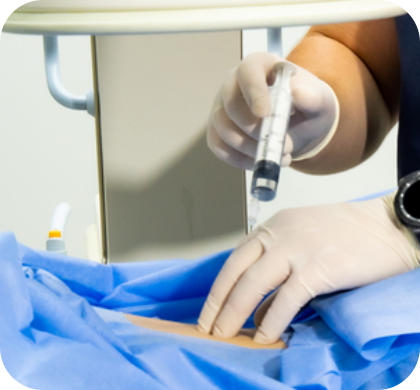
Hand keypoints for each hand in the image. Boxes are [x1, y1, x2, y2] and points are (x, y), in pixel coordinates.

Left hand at [198, 195, 419, 343]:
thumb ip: (277, 268)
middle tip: (207, 327)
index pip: (235, 258)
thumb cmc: (346, 233)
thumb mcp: (301, 239)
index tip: (210, 308)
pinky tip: (264, 336)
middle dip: (218, 303)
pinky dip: (272, 320)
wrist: (385, 225)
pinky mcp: (317, 269)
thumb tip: (257, 306)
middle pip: (236, 271)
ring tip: (224, 334)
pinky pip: (286, 299)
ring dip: (235, 313)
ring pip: (253, 285)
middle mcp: (278, 235)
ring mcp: (296, 251)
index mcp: (272, 227)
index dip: (219, 287)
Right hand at [206, 52, 338, 169]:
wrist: (299, 124)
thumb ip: (311, 96)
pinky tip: (261, 161)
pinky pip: (219, 147)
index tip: (265, 114)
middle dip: (254, 129)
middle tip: (284, 144)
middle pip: (230, 104)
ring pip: (223, 129)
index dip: (254, 92)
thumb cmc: (306, 106)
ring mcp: (222, 108)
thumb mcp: (318, 100)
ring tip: (279, 155)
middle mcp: (233, 84)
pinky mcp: (217, 131)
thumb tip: (297, 93)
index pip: (248, 72)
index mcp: (258, 66)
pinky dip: (240, 159)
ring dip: (250, 148)